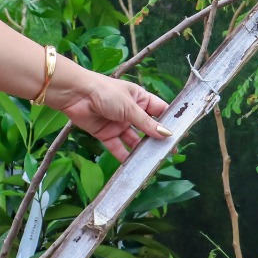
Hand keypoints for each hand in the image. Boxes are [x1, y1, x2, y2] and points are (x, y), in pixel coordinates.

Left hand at [50, 65, 170, 161]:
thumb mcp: (129, 106)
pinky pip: (118, 148)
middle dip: (157, 139)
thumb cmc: (105, 92)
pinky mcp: (105, 134)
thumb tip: (166, 134)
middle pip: (148, 128)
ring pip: (134, 140)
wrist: (76, 95)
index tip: (181, 134)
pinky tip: (133, 166)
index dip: (169, 121)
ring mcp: (118, 123)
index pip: (159, 110)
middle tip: (169, 152)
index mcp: (139, 98)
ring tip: (153, 161)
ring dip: (142, 150)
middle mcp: (130, 112)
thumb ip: (147, 123)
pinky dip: (124, 156)